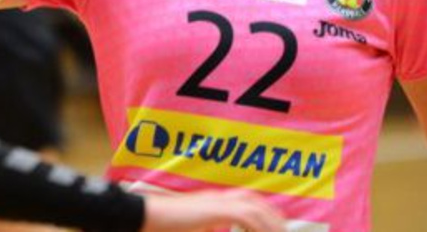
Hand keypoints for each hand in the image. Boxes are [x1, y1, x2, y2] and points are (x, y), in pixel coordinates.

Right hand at [141, 189, 285, 231]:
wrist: (142, 216)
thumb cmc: (161, 226)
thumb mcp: (192, 228)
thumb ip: (207, 228)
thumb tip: (216, 227)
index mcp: (211, 203)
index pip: (245, 201)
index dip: (264, 212)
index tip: (277, 224)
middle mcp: (215, 198)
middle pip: (253, 201)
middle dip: (273, 217)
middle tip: (285, 229)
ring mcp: (214, 202)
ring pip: (253, 208)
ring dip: (270, 222)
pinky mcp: (212, 210)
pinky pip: (244, 216)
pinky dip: (257, 226)